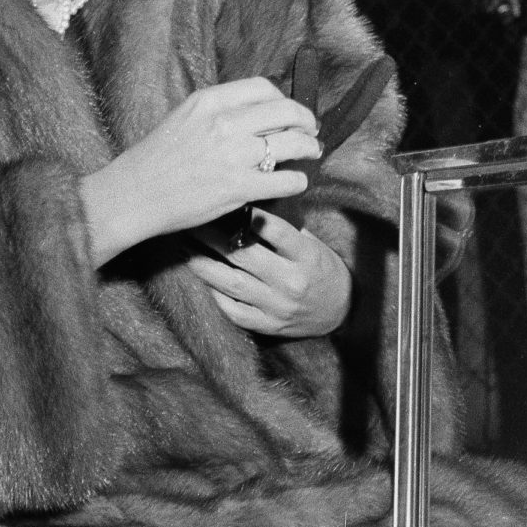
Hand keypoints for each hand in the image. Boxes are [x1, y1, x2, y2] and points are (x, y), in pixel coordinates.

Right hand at [79, 75, 318, 265]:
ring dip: (308, 148)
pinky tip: (296, 181)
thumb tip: (253, 116)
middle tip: (311, 132)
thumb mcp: (183, 117)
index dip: (284, 100)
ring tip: (310, 154)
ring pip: (294, 143)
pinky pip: (286, 179)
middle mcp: (225, 123)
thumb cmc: (155, 159)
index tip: (289, 111)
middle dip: (306, 121)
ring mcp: (234, 155)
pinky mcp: (239, 187)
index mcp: (210, 101)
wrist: (134, 194)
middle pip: (287, 112)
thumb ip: (217, 112)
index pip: (264, 88)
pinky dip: (298, 180)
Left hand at [187, 211, 352, 337]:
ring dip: (204, 265)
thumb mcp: (314, 246)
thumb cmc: (323, 269)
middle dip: (213, 237)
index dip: (251, 217)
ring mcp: (277, 306)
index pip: (277, 232)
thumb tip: (249, 208)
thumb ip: (287, 232)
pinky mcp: (267, 325)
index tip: (229, 201)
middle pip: (245, 256)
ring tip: (184, 249)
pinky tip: (199, 278)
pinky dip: (214, 294)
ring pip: (232, 283)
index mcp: (307, 257)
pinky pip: (234, 311)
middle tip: (193, 221)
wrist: (342, 312)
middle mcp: (291, 282)